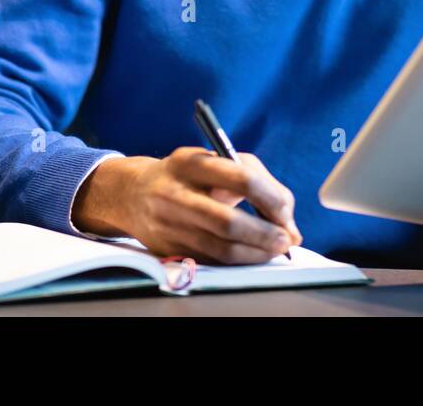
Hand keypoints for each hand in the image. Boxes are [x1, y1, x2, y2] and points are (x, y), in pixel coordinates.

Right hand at [71, 148, 301, 264]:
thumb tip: (289, 222)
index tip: (285, 212)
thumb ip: (258, 182)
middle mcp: (174, 193)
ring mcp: (168, 224)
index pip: (242, 179)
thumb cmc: (188, 175)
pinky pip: (211, 260)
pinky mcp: (167, 248)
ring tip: (275, 250)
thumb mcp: (216, 162)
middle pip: (228, 222)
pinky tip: (253, 255)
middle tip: (286, 240)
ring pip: (220, 247)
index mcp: (191, 162)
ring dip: (255, 252)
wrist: (133, 193)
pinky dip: (238, 260)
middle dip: (265, 235)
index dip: (271, 199)